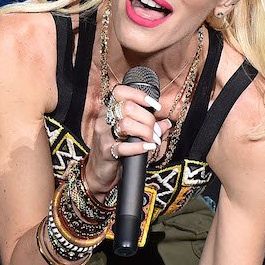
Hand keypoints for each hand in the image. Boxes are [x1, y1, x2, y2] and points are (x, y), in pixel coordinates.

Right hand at [87, 84, 169, 198]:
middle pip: (128, 107)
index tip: (155, 106)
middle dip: (148, 119)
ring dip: (145, 132)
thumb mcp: (130, 134)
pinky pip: (123, 146)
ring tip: (152, 140)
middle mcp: (103, 119)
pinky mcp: (106, 151)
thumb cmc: (114, 149)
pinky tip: (148, 148)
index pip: (120, 92)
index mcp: (108, 110)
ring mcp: (103, 135)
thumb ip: (148, 126)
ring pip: (126, 124)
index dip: (139, 95)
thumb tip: (166, 123)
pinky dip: (139, 147)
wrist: (98, 172)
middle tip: (155, 131)